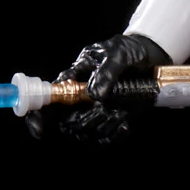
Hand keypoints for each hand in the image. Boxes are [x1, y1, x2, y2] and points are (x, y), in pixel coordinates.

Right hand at [27, 33, 169, 143]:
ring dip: (102, 127)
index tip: (39, 130)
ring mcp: (95, 112)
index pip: (47, 99)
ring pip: (85, 133)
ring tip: (119, 111)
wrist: (151, 59)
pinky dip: (115, 135)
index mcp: (73, 78)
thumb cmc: (127, 51)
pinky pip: (105, 139)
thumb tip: (95, 94)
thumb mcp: (117, 53)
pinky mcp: (111, 121)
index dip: (38, 116)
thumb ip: (106, 72)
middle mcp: (80, 99)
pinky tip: (124, 123)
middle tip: (102, 110)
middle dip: (82, 122)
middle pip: (66, 123)